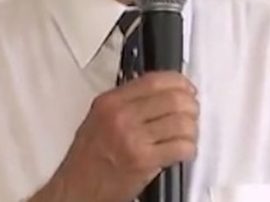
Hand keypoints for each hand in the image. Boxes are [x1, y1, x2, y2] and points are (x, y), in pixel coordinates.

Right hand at [29, 71, 198, 201]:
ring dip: (192, 130)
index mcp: (110, 102)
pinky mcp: (144, 161)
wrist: (76, 189)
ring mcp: (133, 138)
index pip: (154, 80)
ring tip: (187, 135)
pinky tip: (183, 151)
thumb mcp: (98, 118)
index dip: (179, 82)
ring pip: (182, 122)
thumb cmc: (86, 159)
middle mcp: (121, 116)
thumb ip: (125, 102)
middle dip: (191, 106)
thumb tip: (158, 92)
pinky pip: (181, 147)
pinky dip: (189, 149)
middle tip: (192, 113)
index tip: (187, 88)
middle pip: (173, 99)